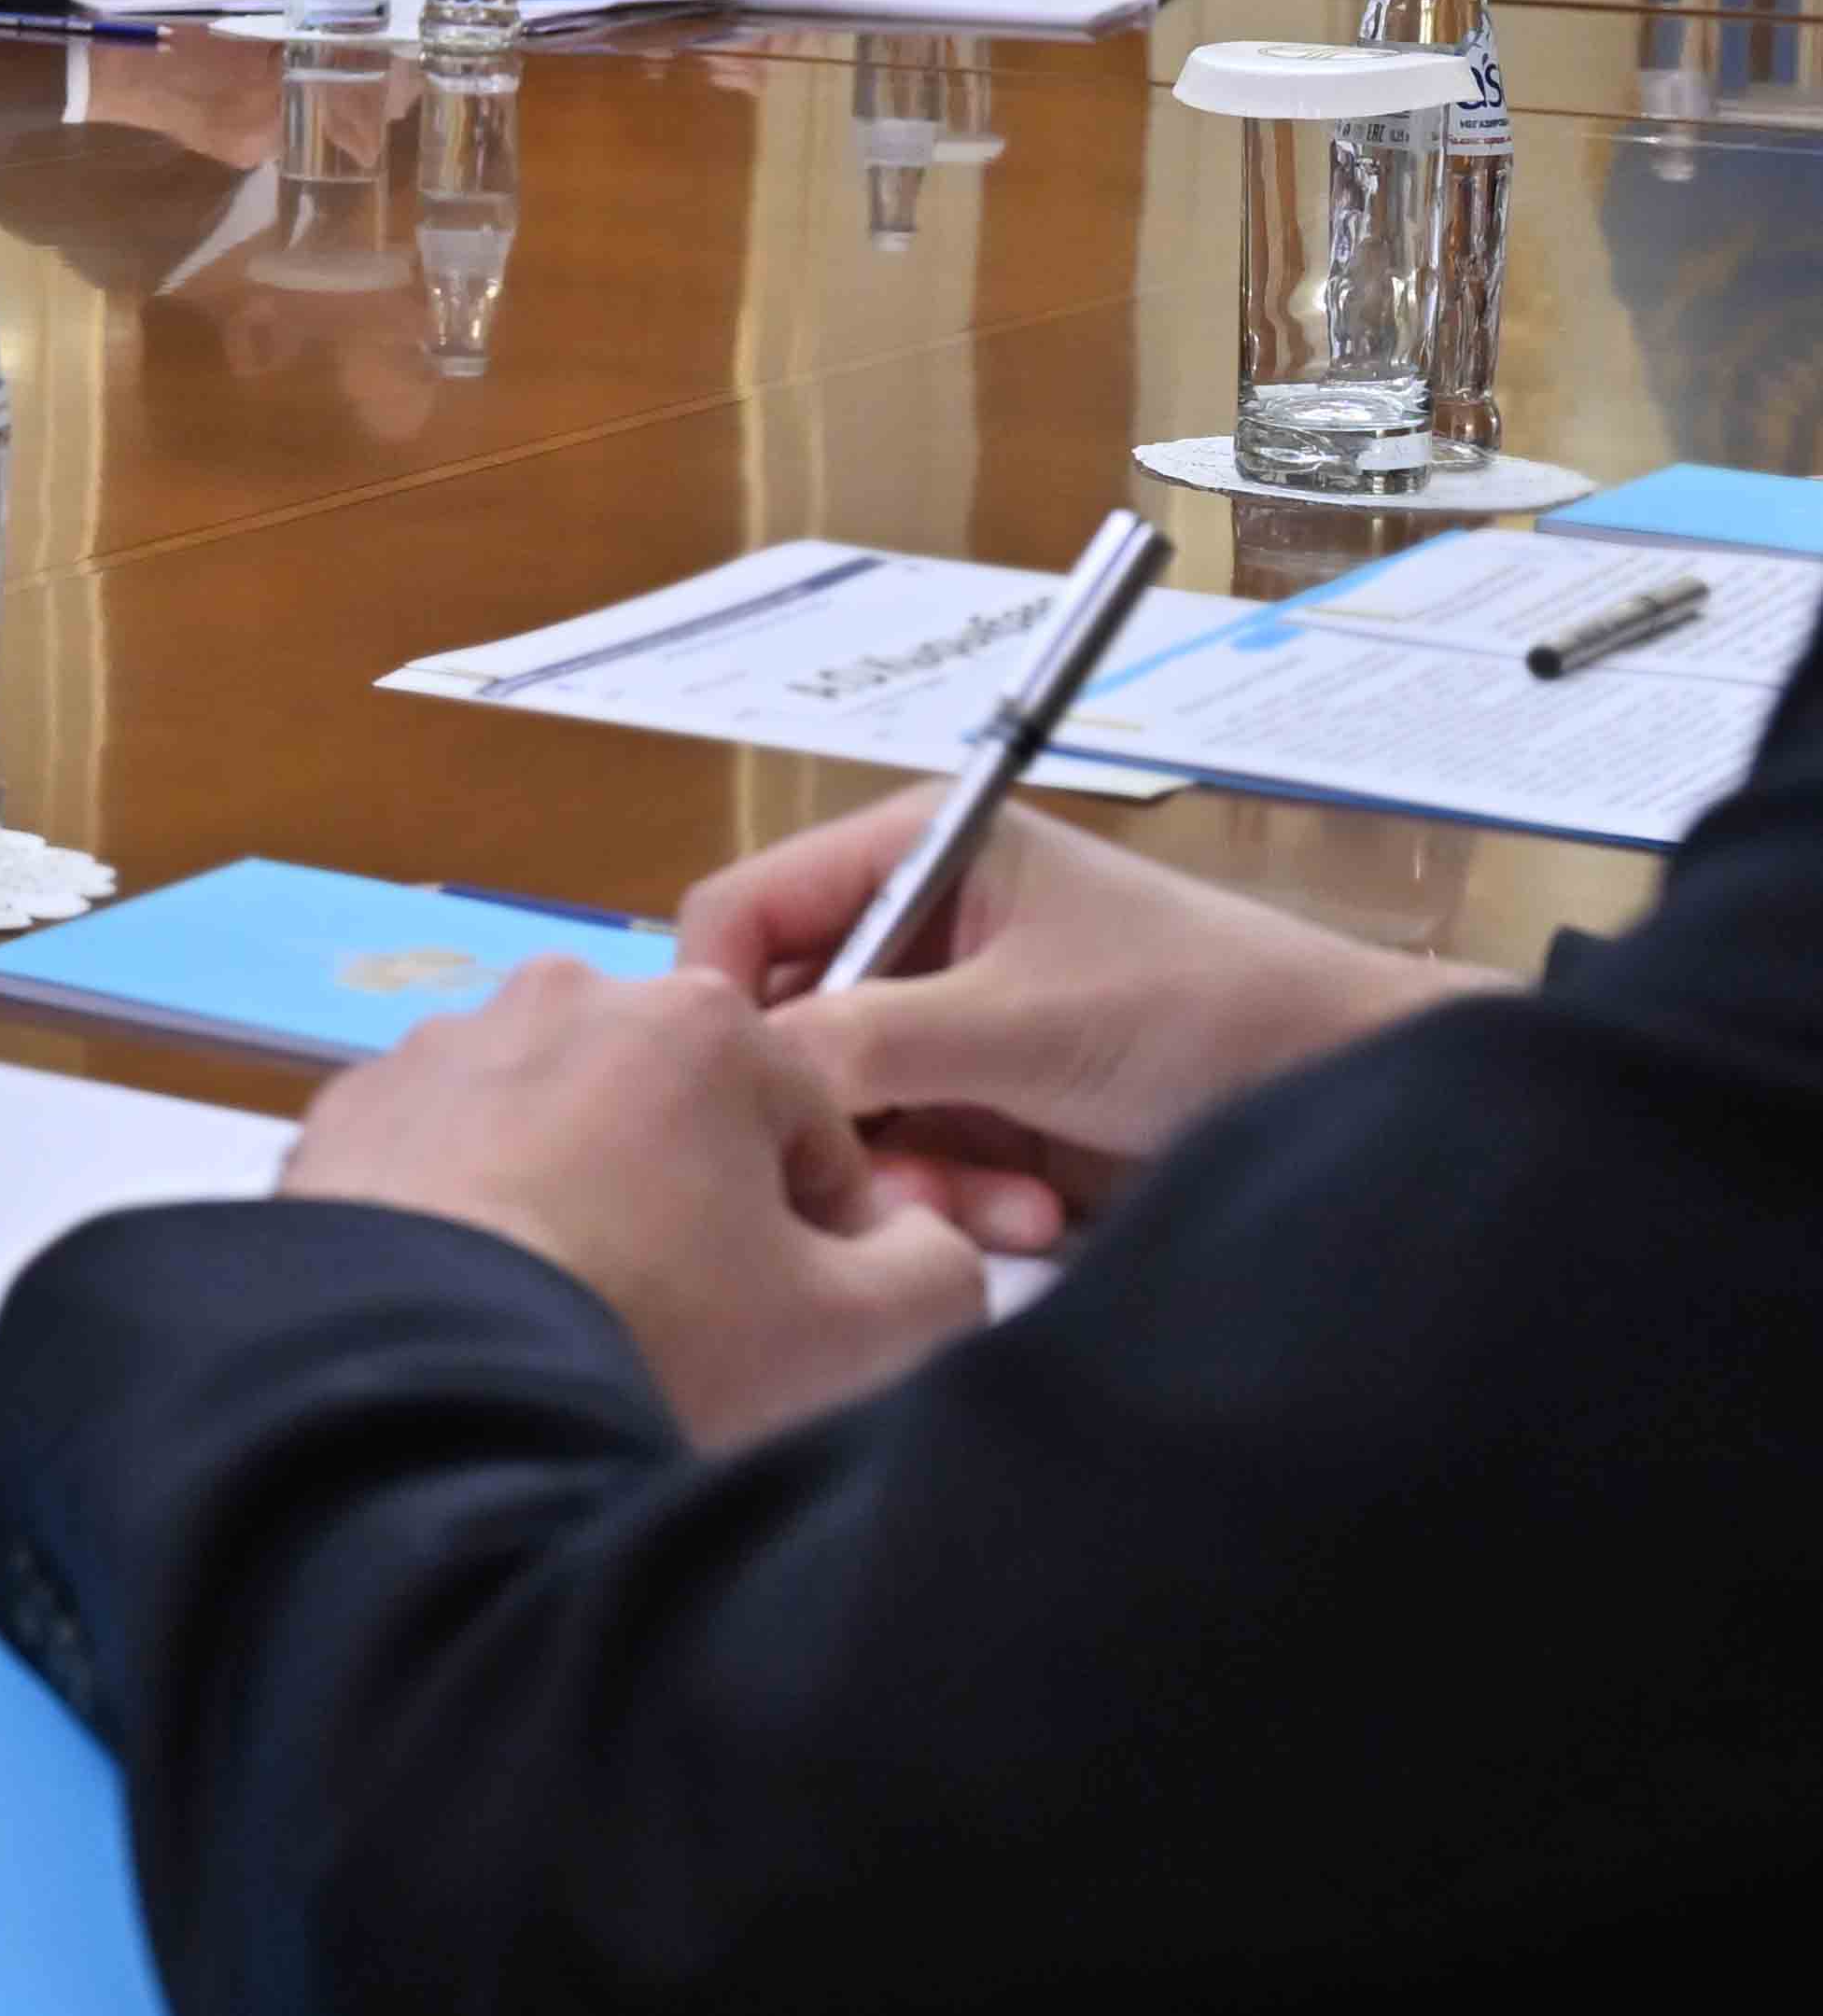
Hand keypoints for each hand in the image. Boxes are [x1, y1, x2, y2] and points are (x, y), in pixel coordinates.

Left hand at [280, 960, 991, 1443]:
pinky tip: (479, 1309)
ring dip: (580, 1207)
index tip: (797, 1314)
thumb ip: (940, 1268)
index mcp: (699, 1021)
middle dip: (694, 1206)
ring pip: (555, 1133)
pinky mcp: (342, 1118)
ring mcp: (435, 1050)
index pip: (810, 1123)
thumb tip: (917, 1239)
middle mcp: (558, 998)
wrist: (421, 1399)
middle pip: (675, 1116)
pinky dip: (470, 1221)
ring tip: (572, 1321)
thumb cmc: (660, 1343)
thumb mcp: (865, 1332)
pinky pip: (443, 1164)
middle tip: (683, 1325)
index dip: (826, 1230)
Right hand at [678, 793, 1497, 1244]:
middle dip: (836, 1113)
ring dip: (906, 1170)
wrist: (1348, 1092)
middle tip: (884, 1181)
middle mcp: (913, 933)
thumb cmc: (1190, 1010)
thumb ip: (865, 1038)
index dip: (723, 994)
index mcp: (911, 855)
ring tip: (990, 1208)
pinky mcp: (987, 1106)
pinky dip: (955, 1196)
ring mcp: (949, 1025)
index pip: (745, 910)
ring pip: (846, 1108)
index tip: (736, 1092)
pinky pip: (912, 1156)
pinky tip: (1026, 1215)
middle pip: (789, 1023)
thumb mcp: (1016, 1018)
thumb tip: (737, 1073)